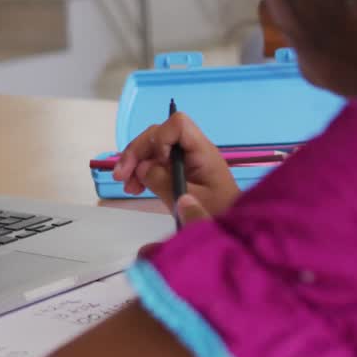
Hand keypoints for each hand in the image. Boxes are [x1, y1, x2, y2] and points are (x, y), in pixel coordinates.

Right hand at [112, 112, 238, 218]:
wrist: (236, 231)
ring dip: (135, 163)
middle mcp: (192, 150)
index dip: (159, 138)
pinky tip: (135, 188)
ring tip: (127, 187)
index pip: (178, 125)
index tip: (154, 162)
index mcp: (201, 152)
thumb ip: (163, 182)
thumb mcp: (188, 201)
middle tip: (120, 177)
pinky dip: (142, 172)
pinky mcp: (180, 170)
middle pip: (158, 134)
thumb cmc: (218, 214)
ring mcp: (185, 159)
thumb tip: (142, 168)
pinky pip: (156, 162)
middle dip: (136, 152)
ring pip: (153, 148)